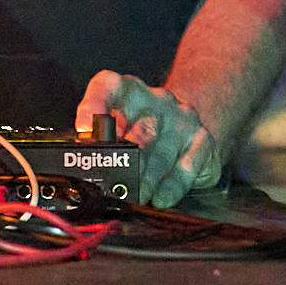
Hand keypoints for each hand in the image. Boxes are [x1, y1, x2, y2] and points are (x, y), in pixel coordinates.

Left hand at [79, 70, 222, 207]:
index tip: (84, 130)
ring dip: (146, 179)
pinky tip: (161, 198)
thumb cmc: (141, 124)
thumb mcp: (118, 120)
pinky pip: (187, 167)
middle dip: (124, 160)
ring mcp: (182, 119)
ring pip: (161, 153)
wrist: (188, 119)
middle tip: (112, 182)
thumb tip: (83, 154)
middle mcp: (157, 100)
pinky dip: (172, 187)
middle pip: (139, 130)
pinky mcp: (202, 139)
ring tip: (136, 195)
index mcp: (128, 90)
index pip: (107, 86)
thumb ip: (99, 133)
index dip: (94, 106)